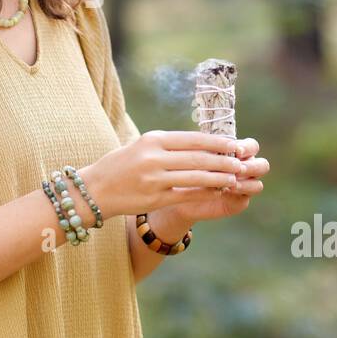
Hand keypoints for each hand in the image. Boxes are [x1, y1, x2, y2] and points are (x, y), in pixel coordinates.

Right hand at [75, 130, 246, 220]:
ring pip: (196, 177)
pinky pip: (186, 194)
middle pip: (198, 157)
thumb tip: (201, 144)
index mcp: (152, 140)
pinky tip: (217, 192)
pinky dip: (205, 193)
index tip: (234, 144)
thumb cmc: (120, 165)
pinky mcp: (155, 199)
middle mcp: (154, 157)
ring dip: (219, 177)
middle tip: (241, 162)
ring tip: (235, 177)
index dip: (216, 142)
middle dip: (224, 160)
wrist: (94, 190)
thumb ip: (167, 145)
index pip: (192, 138)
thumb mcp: (141, 146)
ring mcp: (154, 179)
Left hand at [164, 137, 268, 223]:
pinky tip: (226, 191)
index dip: (248, 147)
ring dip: (246, 182)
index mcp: (238, 153)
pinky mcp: (238, 201)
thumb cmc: (188, 167)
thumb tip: (216, 144)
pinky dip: (239, 194)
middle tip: (238, 168)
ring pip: (258, 184)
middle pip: (262, 165)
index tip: (236, 150)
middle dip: (252, 166)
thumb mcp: (198, 155)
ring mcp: (244, 186)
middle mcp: (245, 168)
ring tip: (231, 182)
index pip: (252, 146)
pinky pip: (247, 198)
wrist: (179, 191)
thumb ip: (211, 149)